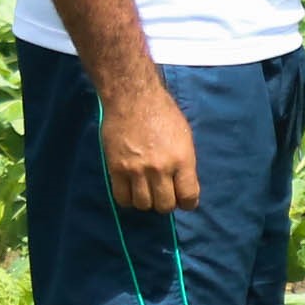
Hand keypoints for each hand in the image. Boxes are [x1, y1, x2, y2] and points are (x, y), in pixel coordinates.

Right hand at [104, 84, 201, 213]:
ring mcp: (136, 171)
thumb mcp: (184, 137)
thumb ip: (184, 163)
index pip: (188, 196)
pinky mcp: (116, 170)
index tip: (185, 201)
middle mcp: (160, 168)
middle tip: (164, 195)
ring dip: (147, 202)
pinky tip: (132, 190)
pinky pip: (122, 198)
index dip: (188, 203)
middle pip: (164, 205)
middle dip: (167, 204)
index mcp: (182, 159)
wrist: (133, 99)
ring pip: (143, 205)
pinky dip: (128, 199)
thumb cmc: (163, 114)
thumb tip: (183, 186)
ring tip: (148, 191)